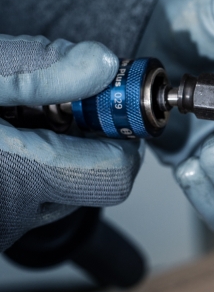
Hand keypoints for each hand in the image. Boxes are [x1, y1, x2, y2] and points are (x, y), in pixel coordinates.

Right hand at [0, 34, 143, 251]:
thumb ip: (38, 68)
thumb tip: (101, 64)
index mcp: (13, 175)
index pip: (114, 174)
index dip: (123, 138)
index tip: (112, 106)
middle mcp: (12, 214)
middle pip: (96, 181)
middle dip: (92, 141)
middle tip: (65, 106)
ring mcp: (0, 227)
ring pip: (66, 188)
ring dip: (60, 152)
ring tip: (19, 121)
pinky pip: (36, 197)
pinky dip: (34, 166)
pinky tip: (6, 142)